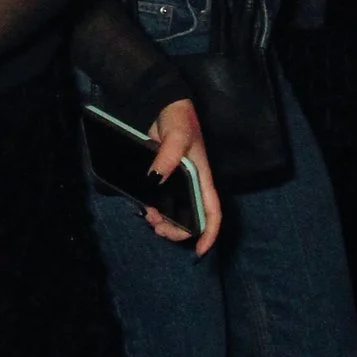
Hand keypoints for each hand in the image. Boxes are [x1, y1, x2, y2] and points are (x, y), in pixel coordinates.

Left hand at [143, 98, 221, 254]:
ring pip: (174, 213)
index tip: (200, 250)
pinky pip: (160, 202)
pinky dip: (153, 210)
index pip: (213, 211)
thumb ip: (169, 156)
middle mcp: (192, 185)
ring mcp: (177, 183)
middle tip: (157, 228)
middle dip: (177, 231)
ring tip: (149, 217)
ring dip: (163, 222)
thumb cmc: (178, 120)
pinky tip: (143, 208)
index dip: (209, 232)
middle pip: (192, 219)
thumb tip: (156, 180)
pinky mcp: (161, 179)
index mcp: (203, 178)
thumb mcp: (177, 135)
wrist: (162, 106)